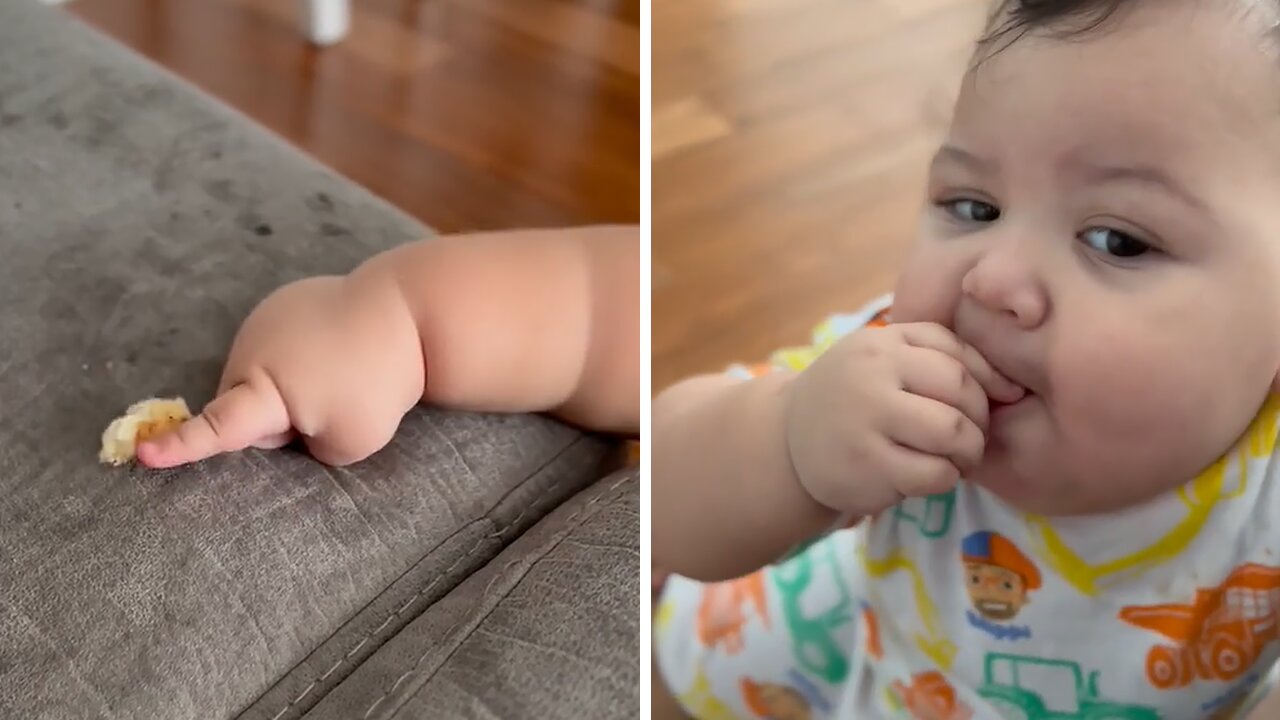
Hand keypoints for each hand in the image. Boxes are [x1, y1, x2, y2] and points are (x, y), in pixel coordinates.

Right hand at [137, 274, 424, 467]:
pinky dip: (302, 357)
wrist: (410, 311)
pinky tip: (339, 347)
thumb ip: (306, 443)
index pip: (220, 427)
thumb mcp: (350, 441)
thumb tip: (288, 419)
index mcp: (266, 389)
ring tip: (342, 373)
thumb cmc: (380, 382)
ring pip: (263, 377)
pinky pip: (280, 348)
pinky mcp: (284, 300)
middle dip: (279, 420)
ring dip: (291, 387)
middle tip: (332, 410)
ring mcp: (265, 317)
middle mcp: (253, 349)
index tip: (142, 453)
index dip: (181, 446)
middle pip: (247, 406)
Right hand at [783, 322, 1023, 516]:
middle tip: (971, 436)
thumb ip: (939, 356)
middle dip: (979, 420)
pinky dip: (945, 478)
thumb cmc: (851, 397)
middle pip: (961, 392)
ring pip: (953, 433)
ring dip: (968, 452)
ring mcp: (866, 420)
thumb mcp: (883, 358)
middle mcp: (872, 374)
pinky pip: (934, 473)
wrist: (787, 442)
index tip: (993, 404)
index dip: (988, 382)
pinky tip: (931, 475)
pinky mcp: (867, 466)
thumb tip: (1012, 387)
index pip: (957, 355)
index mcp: (881, 342)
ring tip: (957, 458)